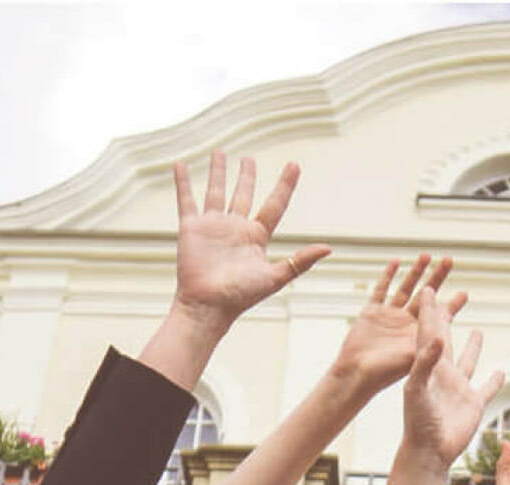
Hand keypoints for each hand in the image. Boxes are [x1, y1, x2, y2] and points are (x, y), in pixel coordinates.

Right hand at [172, 152, 328, 331]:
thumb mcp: (275, 277)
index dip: (285, 185)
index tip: (295, 165)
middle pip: (244, 194)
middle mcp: (236, 228)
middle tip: (249, 159)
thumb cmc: (241, 297)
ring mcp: (213, 226)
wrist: (208, 307)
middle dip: (247, 176)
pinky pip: (187, 199)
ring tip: (219, 153)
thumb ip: (300, 261)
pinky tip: (181, 165)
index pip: (275, 204)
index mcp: (257, 237)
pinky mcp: (192, 227)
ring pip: (216, 191)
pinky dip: (183, 182)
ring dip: (218, 172)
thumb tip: (328, 248)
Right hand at [333, 256, 463, 397]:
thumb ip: (426, 349)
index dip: (452, 305)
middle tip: (450, 260)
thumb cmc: (384, 373)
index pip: (440, 317)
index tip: (465, 294)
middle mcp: (406, 324)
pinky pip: (382, 290)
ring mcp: (390, 317)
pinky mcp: (372, 312)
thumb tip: (441, 339)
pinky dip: (388, 276)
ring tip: (427, 255)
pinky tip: (397, 262)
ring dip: (416, 272)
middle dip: (438, 278)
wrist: (356, 375)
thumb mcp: (411, 361)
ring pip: (406, 288)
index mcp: (419, 336)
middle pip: (426, 296)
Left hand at [399, 293, 504, 473]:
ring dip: (474, 346)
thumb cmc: (417, 422)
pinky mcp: (474, 404)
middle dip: (450, 319)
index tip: (429, 290)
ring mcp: (459, 388)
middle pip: (448, 338)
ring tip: (479, 331)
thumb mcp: (416, 389)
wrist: (429, 452)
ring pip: (469, 361)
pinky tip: (502, 372)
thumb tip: (436, 336)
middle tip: (453, 298)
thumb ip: (424, 363)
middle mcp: (443, 373)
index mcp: (427, 365)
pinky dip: (495, 380)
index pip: (427, 331)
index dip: (428, 310)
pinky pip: (487, 388)